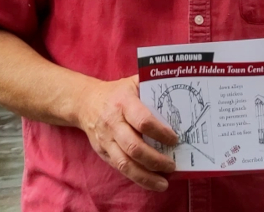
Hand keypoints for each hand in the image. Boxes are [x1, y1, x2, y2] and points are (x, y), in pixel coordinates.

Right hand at [76, 74, 177, 191]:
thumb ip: (151, 84)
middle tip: (172, 164)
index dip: (160, 132)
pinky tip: (150, 181)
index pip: (143, 121)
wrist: (86, 102)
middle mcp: (113, 123)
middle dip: (155, 159)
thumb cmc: (117, 92)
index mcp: (124, 103)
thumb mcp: (132, 82)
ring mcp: (106, 140)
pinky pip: (119, 168)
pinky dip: (136, 177)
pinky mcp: (103, 152)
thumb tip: (177, 87)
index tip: (175, 139)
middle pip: (134, 146)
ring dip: (146, 176)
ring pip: (125, 163)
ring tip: (164, 182)